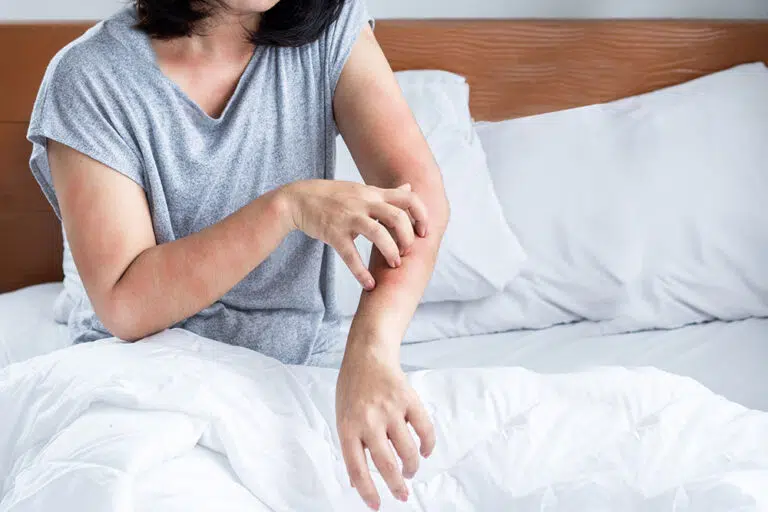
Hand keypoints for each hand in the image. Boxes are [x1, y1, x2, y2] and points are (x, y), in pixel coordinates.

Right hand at [281, 180, 427, 289]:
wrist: (297, 199)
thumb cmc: (332, 196)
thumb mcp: (361, 189)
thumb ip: (386, 192)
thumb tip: (409, 187)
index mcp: (373, 193)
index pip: (408, 198)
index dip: (422, 215)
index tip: (423, 232)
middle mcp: (363, 203)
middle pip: (397, 217)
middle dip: (408, 238)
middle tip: (406, 252)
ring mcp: (348, 218)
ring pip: (379, 234)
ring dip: (391, 252)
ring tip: (394, 265)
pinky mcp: (333, 233)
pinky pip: (351, 255)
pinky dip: (361, 272)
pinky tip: (369, 284)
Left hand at [336, 343, 434, 509]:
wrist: (367, 354)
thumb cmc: (353, 388)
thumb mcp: (342, 417)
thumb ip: (350, 446)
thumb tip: (357, 480)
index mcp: (348, 427)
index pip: (357, 468)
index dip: (367, 491)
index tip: (377, 506)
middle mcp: (369, 420)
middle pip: (386, 464)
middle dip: (397, 485)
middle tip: (403, 494)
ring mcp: (390, 409)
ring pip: (407, 450)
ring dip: (412, 467)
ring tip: (410, 471)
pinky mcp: (409, 400)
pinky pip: (424, 429)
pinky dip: (427, 445)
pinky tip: (424, 451)